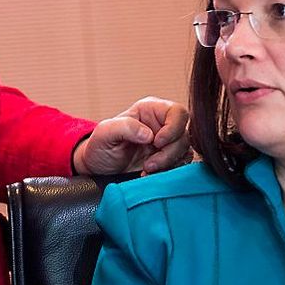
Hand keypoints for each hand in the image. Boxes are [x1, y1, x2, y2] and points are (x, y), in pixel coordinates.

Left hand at [73, 97, 190, 175]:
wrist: (99, 168)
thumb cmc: (100, 146)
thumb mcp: (105, 133)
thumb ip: (125, 127)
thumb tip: (149, 134)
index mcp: (150, 110)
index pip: (177, 113)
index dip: (172, 128)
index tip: (157, 142)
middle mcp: (162, 124)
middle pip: (184, 135)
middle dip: (169, 152)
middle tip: (149, 164)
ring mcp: (167, 143)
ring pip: (185, 151)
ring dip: (168, 164)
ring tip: (147, 170)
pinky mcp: (168, 160)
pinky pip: (180, 164)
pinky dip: (168, 172)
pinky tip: (150, 174)